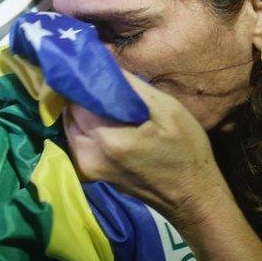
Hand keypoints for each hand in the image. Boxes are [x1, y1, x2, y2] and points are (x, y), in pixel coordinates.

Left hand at [63, 72, 226, 222]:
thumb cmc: (186, 150)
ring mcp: (87, 167)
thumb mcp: (168, 110)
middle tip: (98, 75)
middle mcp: (89, 154)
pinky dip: (85, 124)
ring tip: (102, 93)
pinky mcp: (90, 173)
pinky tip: (104, 115)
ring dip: (82, 108)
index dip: (82, 77)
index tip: (92, 63)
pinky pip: (78, 139)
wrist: (191, 197)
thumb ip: (132, 87)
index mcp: (108, 138)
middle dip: (81, 92)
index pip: (77, 97)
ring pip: (71, 125)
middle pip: (70, 111)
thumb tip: (105, 62)